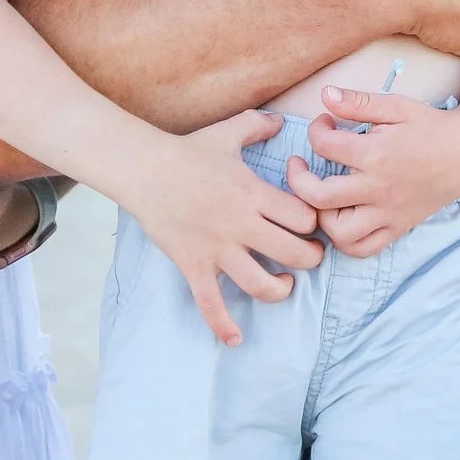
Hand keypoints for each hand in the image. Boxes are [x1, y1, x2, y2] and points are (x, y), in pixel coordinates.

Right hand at [121, 111, 323, 347]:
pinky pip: (210, 304)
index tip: (313, 225)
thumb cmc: (188, 150)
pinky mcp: (194, 265)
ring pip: (261, 284)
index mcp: (254, 194)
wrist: (144, 169)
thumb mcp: (228, 132)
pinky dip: (223, 326)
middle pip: (294, 254)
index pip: (304, 219)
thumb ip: (258, 125)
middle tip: (309, 256)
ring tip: (283, 284)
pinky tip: (234, 339)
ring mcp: (218, 249)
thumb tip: (280, 120)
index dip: (315, 224)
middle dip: (310, 259)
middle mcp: (242, 225)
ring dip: (281, 290)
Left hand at [285, 86, 459, 257]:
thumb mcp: (396, 106)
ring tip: (320, 195)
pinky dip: (344, 240)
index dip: (315, 130)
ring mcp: (388, 213)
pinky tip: (340, 218)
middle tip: (300, 164)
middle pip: (318, 196)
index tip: (324, 123)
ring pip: (338, 232)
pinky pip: (363, 248)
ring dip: (320, 215)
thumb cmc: (431, 126)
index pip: (324, 145)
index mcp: (376, 154)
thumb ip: (358, 102)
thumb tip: (325, 94)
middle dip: (298, 179)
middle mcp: (378, 189)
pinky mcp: (397, 227)